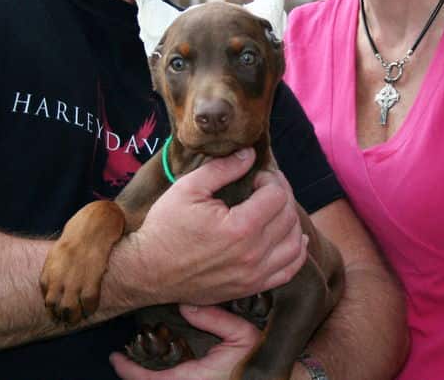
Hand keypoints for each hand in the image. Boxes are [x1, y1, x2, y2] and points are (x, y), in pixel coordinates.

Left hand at [109, 304, 260, 379]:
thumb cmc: (259, 357)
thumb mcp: (240, 333)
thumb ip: (213, 318)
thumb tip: (185, 303)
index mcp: (196, 378)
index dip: (130, 371)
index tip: (115, 358)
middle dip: (134, 376)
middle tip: (120, 359)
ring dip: (147, 378)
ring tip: (134, 360)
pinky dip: (160, 379)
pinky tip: (158, 367)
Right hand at [128, 147, 307, 305]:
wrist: (148, 271)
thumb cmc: (165, 227)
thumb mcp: (189, 188)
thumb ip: (223, 168)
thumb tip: (250, 155)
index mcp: (240, 228)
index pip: (277, 196)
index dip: (270, 179)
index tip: (255, 176)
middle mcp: (253, 255)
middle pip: (288, 217)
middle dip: (281, 194)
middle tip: (265, 186)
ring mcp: (254, 276)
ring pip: (294, 243)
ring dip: (290, 220)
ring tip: (274, 208)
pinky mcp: (250, 288)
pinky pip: (289, 270)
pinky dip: (295, 251)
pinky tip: (289, 236)